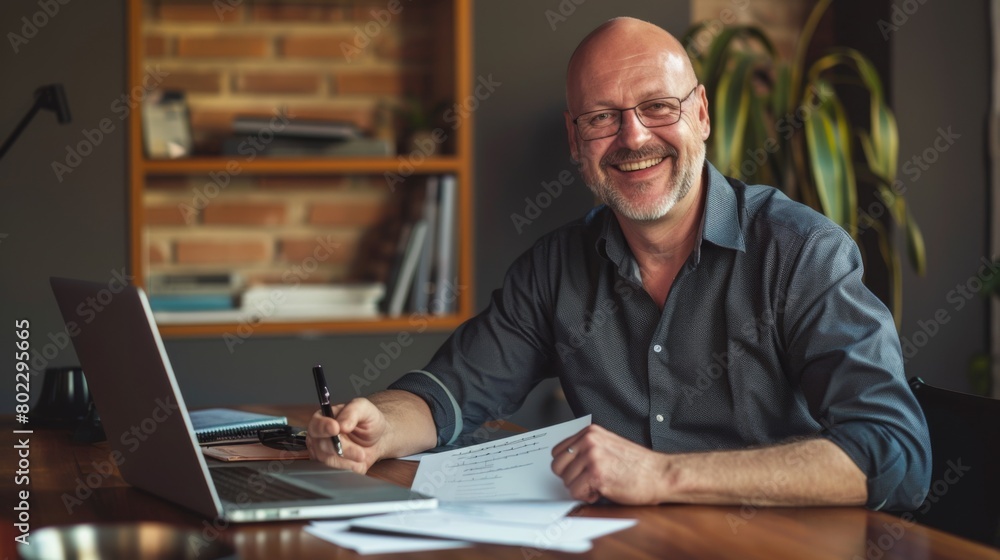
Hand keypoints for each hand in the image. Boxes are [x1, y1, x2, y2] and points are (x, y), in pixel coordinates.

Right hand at [306, 397, 386, 473]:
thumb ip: (351, 413)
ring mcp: (324, 452)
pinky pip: (337, 471)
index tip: (336, 429)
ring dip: (348, 460)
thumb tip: (341, 425)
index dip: (324, 427)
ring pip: (329, 460)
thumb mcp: (363, 408)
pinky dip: (350, 467)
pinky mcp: (333, 465)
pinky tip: (358, 462)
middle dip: (343, 449)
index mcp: (324, 418)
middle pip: (322, 445)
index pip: (316, 424)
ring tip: (362, 455)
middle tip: (360, 452)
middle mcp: (320, 436)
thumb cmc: (368, 420)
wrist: (378, 438)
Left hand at [551, 424, 668, 504]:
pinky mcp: (596, 474)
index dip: (567, 466)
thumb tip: (567, 462)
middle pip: (557, 466)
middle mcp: (589, 441)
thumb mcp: (609, 446)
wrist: (660, 474)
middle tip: (589, 480)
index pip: (558, 450)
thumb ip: (588, 448)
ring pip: (566, 481)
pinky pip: (575, 492)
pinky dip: (587, 497)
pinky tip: (602, 491)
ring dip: (581, 488)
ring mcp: (592, 457)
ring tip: (600, 484)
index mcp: (590, 432)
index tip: (578, 471)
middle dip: (571, 478)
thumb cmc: (639, 465)